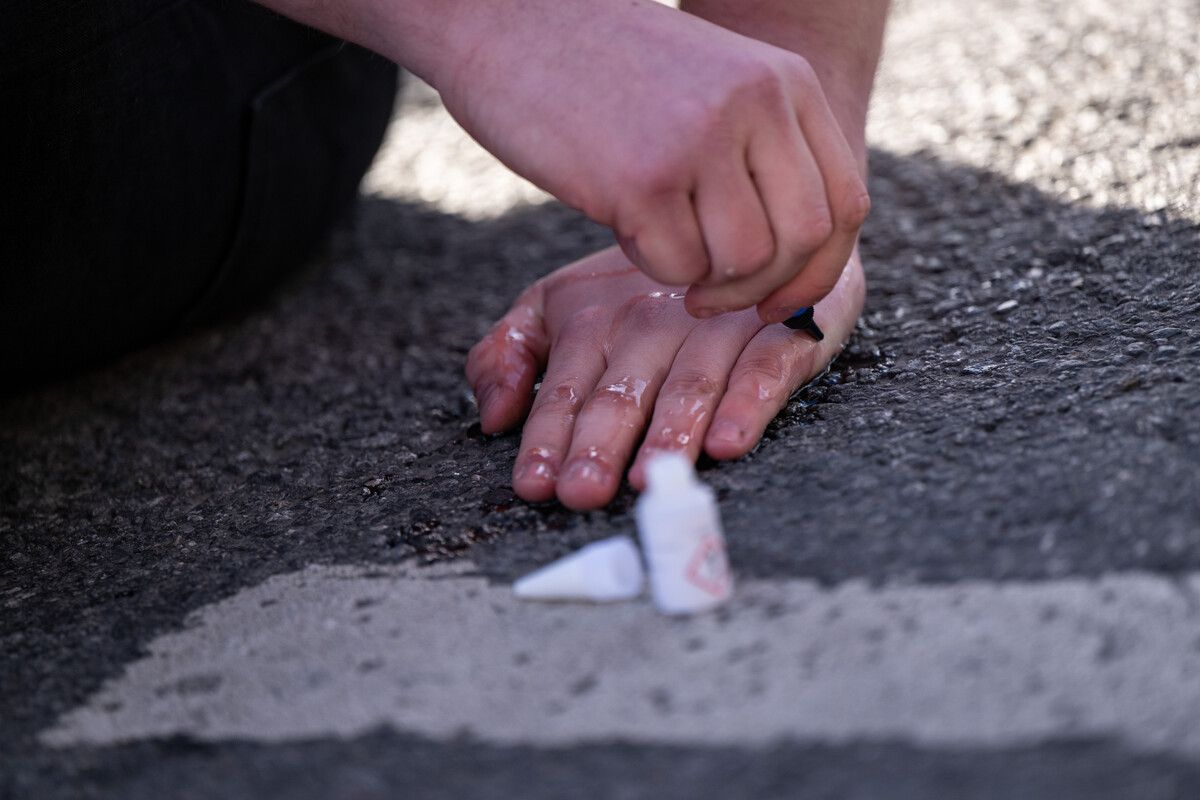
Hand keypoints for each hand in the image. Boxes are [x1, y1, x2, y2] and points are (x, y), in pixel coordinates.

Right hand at [436, 0, 867, 319]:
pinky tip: (622, 222)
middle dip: (763, 290)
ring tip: (658, 243)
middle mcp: (756, 105)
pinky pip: (677, 265)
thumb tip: (794, 259)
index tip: (776, 299)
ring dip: (702, 279)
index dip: (818, 269)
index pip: (845, 203)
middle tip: (713, 296)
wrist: (507, 22)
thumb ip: (761, 150)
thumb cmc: (605, 68)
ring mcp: (701, 139)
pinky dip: (652, 264)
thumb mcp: (711, 86)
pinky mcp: (643, 178)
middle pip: (804, 240)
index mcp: (784, 81)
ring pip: (744, 262)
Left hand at [466, 245, 864, 508]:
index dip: (548, 437)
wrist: (747, 229)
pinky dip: (748, 403)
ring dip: (670, 432)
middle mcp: (651, 323)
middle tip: (583, 491)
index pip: (565, 388)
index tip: (534, 483)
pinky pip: (764, 368)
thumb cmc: (644, 289)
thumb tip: (493, 416)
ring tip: (651, 477)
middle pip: (623, 391)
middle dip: (600, 443)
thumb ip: (512, 353)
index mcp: (593, 322)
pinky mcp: (780, 330)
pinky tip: (728, 440)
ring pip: (691, 384)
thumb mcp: (562, 308)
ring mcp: (718, 325)